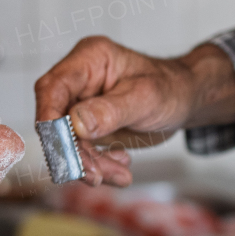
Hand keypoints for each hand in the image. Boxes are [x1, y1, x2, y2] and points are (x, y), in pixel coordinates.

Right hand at [34, 38, 234, 185]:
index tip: (59, 147)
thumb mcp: (145, 98)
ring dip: (90, 164)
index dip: (49, 119)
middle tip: (96, 175)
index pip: (52, 88)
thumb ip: (110, 110)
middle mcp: (79, 80)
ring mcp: (81, 104)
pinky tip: (121, 167)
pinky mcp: (87, 126)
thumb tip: (76, 124)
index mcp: (89, 59)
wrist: (185, 100)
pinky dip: (99, 165)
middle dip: (76, 152)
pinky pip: (83, 151)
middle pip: (56, 120)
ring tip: (119, 175)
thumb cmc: (170, 87)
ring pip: (69, 142)